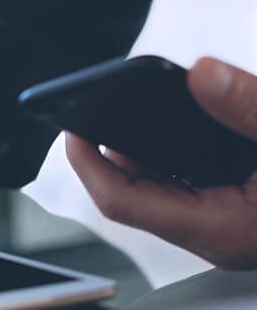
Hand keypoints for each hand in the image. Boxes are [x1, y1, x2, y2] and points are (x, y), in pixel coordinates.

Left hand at [67, 57, 256, 268]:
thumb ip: (249, 108)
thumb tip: (201, 74)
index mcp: (218, 229)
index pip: (120, 202)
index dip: (86, 164)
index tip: (71, 127)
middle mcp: (212, 234)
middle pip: (133, 190)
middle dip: (114, 145)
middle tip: (103, 102)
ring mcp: (221, 225)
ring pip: (158, 185)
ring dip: (146, 145)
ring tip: (140, 103)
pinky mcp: (232, 211)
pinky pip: (185, 182)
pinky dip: (176, 150)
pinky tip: (183, 118)